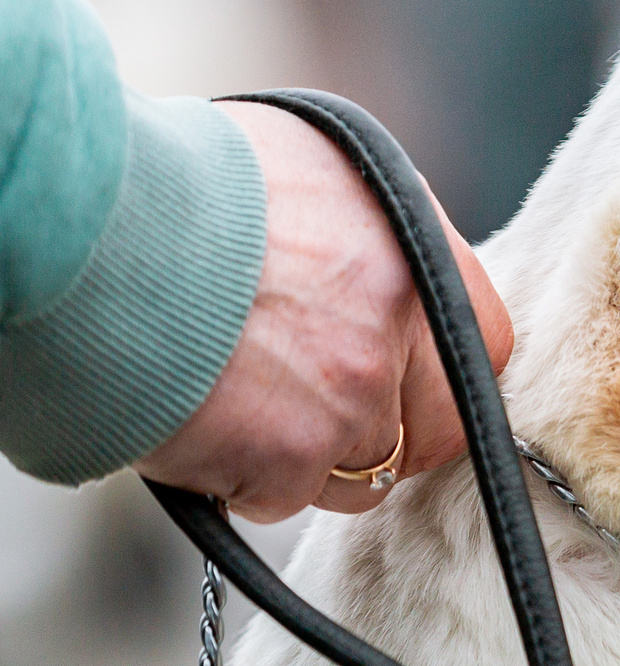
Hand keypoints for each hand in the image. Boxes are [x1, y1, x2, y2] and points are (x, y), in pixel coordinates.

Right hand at [134, 103, 513, 521]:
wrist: (92, 224)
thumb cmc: (182, 181)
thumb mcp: (309, 168)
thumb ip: (366, 232)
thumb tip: (376, 267)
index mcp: (417, 255)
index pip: (483, 347)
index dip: (438, 377)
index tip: (398, 384)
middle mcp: (402, 329)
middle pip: (433, 430)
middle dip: (387, 439)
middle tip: (323, 427)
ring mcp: (353, 399)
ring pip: (358, 475)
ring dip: (306, 460)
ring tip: (236, 411)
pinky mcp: (290, 457)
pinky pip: (281, 497)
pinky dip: (240, 480)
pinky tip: (196, 430)